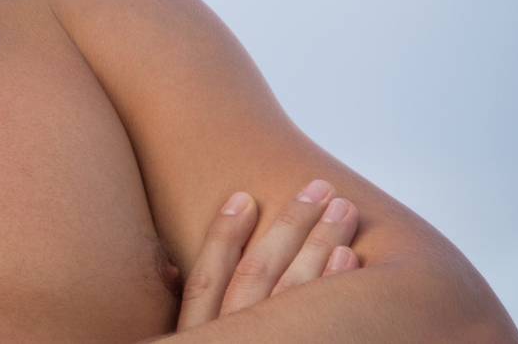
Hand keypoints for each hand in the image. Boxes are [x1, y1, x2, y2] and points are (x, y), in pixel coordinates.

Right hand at [177, 179, 361, 331]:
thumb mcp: (193, 339)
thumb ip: (191, 314)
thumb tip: (170, 267)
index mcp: (200, 336)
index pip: (206, 279)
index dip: (223, 235)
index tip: (243, 197)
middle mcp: (232, 337)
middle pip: (257, 274)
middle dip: (289, 225)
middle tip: (318, 188)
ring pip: (292, 290)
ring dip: (319, 243)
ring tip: (342, 209)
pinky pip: (319, 319)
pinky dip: (333, 285)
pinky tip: (348, 255)